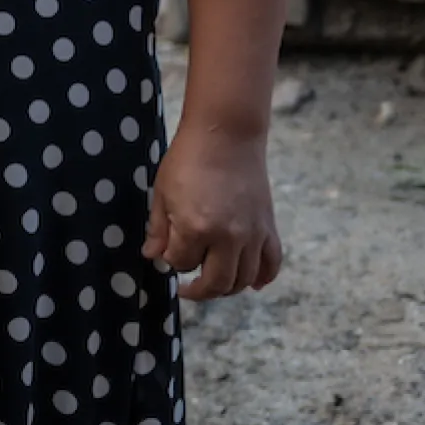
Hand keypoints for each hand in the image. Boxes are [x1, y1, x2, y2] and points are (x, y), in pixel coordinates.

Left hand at [141, 123, 282, 299]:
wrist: (226, 135)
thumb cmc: (187, 159)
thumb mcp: (162, 192)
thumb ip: (158, 229)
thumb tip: (153, 256)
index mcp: (195, 228)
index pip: (181, 263)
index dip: (171, 260)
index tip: (167, 251)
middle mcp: (227, 237)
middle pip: (216, 283)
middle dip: (199, 290)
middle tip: (188, 287)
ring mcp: (251, 234)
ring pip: (243, 280)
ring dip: (227, 288)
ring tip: (213, 282)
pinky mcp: (268, 227)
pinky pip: (271, 264)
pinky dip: (263, 278)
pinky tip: (252, 284)